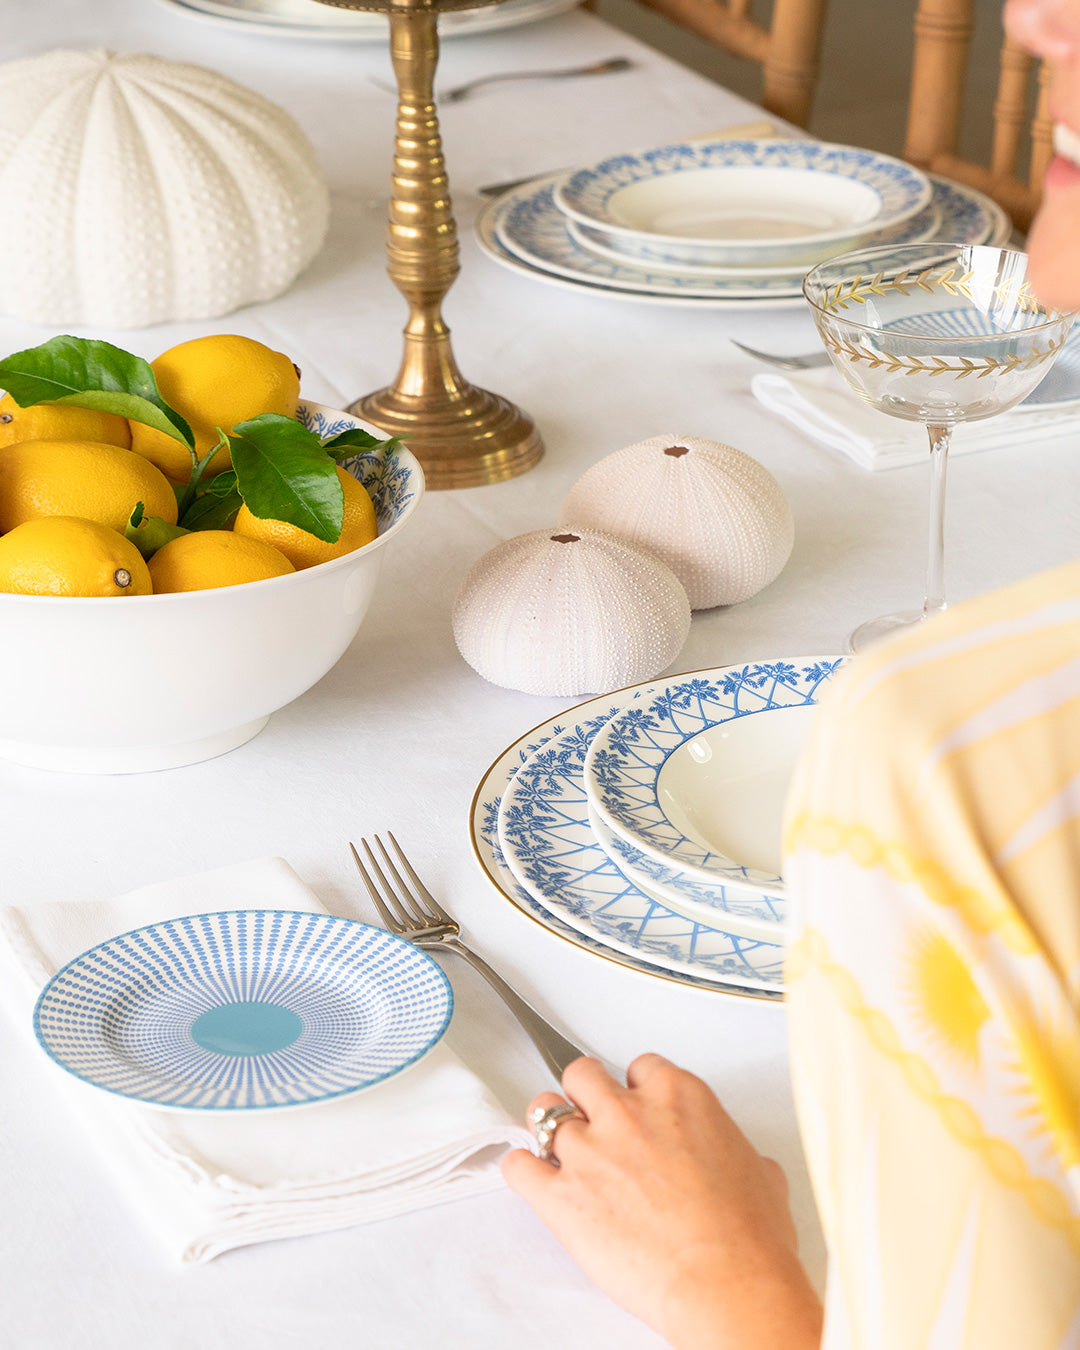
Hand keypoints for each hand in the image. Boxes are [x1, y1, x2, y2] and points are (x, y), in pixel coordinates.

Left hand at [502, 1054, 820, 1349]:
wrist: (727, 1282)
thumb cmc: (748, 1238)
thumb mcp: (763, 1176)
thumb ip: (738, 1153)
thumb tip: (744, 1165)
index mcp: (677, 1096)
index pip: (641, 1067)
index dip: (636, 1089)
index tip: (637, 1106)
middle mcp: (628, 1112)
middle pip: (582, 1074)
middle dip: (586, 1095)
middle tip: (593, 1118)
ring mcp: (590, 1150)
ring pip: (543, 1111)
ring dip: (549, 1129)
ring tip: (557, 1148)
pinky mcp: (560, 1196)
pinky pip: (517, 1166)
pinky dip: (520, 1171)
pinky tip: (530, 1178)